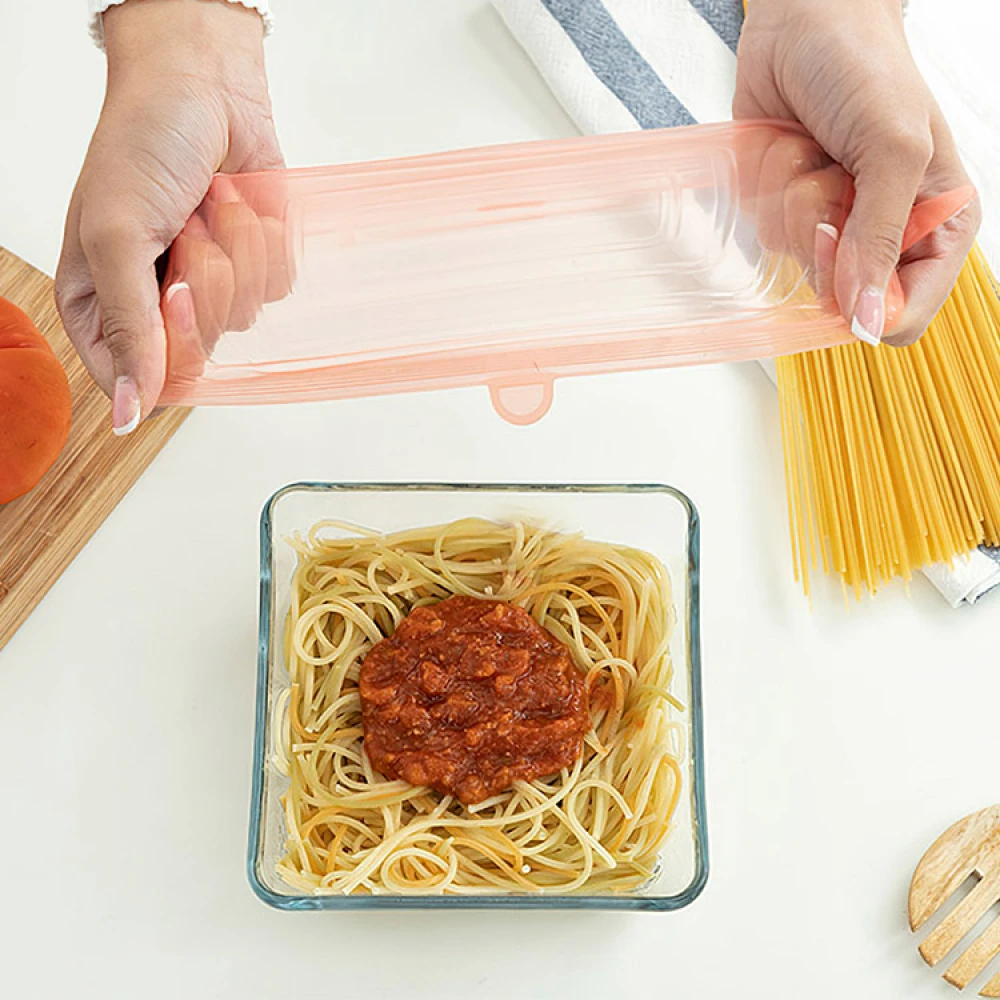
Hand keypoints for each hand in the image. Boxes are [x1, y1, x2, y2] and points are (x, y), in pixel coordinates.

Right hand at [55, 0, 281, 432]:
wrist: (204, 85)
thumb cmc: (142, 144)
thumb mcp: (117, 237)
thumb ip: (127, 329)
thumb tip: (127, 412)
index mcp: (100, 303)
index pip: (136, 379)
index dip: (163, 351)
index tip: (170, 295)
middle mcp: (154, 303)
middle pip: (195, 354)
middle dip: (200, 283)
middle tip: (185, 233)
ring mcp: (208, 285)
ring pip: (242, 317)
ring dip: (232, 252)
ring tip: (206, 205)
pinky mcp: (255, 265)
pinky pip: (276, 286)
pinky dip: (263, 240)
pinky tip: (237, 201)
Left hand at [735, 0, 980, 345]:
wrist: (805, 19)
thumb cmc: (866, 68)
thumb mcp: (894, 149)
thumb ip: (880, 239)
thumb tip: (866, 320)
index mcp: (935, 224)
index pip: (907, 314)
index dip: (872, 307)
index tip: (848, 267)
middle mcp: (882, 233)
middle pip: (842, 296)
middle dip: (828, 239)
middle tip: (833, 180)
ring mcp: (830, 223)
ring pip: (797, 262)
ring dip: (796, 203)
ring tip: (815, 152)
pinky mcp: (785, 208)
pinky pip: (764, 233)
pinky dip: (770, 188)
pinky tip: (789, 149)